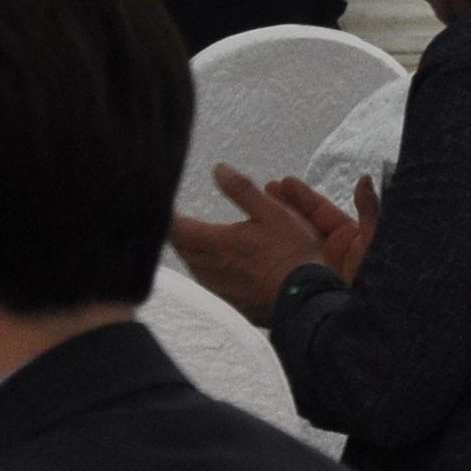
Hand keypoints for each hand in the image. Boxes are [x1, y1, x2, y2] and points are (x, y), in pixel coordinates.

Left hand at [168, 165, 373, 324]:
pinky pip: (208, 281)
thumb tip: (218, 169)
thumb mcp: (273, 213)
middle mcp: (209, 268)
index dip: (168, 214)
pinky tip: (223, 263)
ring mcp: (216, 288)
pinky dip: (208, 267)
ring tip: (201, 238)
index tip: (165, 204)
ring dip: (193, 250)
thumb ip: (242, 190)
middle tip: (181, 218)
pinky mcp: (228, 302)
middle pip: (180, 247)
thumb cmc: (292, 254)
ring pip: (193, 264)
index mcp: (216, 242)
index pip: (176, 227)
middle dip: (179, 231)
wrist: (305, 299)